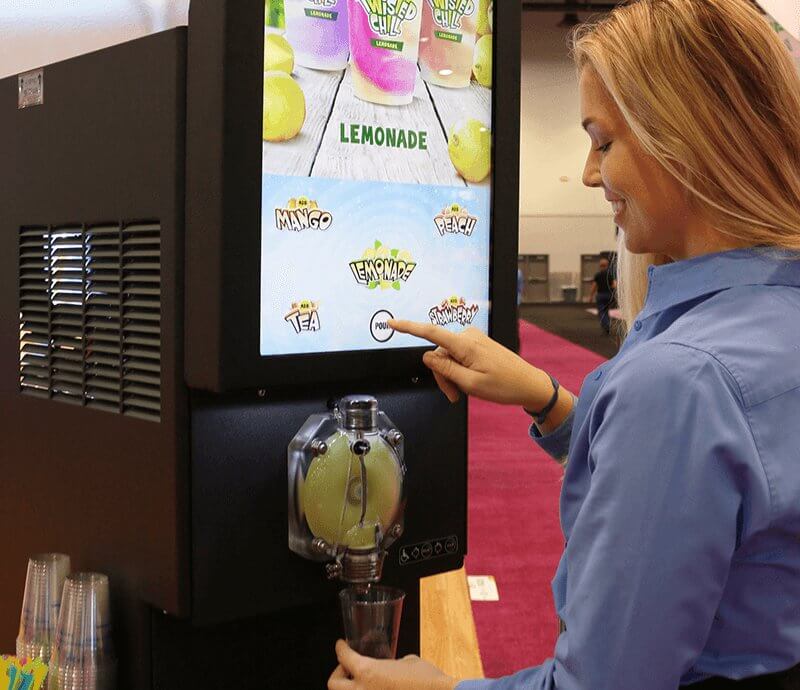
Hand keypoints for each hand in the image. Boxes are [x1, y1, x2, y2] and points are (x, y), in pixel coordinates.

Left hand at [328, 640, 457, 689]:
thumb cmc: (426, 679)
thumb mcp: (408, 662)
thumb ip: (392, 663)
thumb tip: (392, 666)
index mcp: (367, 672)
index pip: (344, 657)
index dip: (340, 648)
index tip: (340, 645)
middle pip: (333, 684)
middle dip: (338, 674)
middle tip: (347, 667)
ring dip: (351, 688)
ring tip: (362, 681)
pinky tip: (377, 688)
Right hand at [387, 319, 551, 409]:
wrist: (529, 384)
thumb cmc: (505, 385)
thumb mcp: (470, 383)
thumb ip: (445, 369)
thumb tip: (427, 357)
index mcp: (465, 344)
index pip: (430, 333)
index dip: (408, 328)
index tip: (392, 323)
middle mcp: (468, 337)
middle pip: (438, 355)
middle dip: (442, 376)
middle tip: (454, 395)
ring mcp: (473, 339)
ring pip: (447, 358)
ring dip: (451, 376)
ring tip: (464, 392)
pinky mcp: (476, 344)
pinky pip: (457, 357)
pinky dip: (459, 372)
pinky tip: (470, 382)